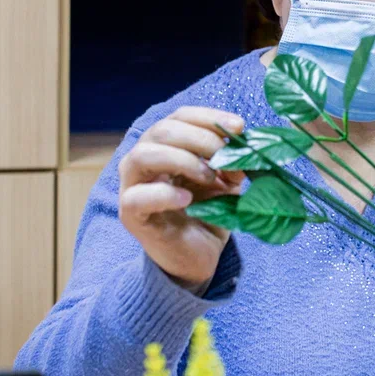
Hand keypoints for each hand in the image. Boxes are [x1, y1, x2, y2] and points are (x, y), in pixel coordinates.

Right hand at [118, 106, 244, 291]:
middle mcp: (143, 159)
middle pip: (162, 130)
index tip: (239, 126)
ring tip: (209, 177)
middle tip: (227, 157)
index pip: (180, 117)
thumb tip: (243, 149)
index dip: (209, 118)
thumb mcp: (225, 182)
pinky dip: (165, 194)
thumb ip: (230, 162)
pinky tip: (188, 200)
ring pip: (143, 156)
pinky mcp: (130, 214)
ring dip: (182, 160)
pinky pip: (137, 197)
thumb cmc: (207, 214)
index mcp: (165, 145)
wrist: (197, 258)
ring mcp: (132, 186)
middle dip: (200, 139)